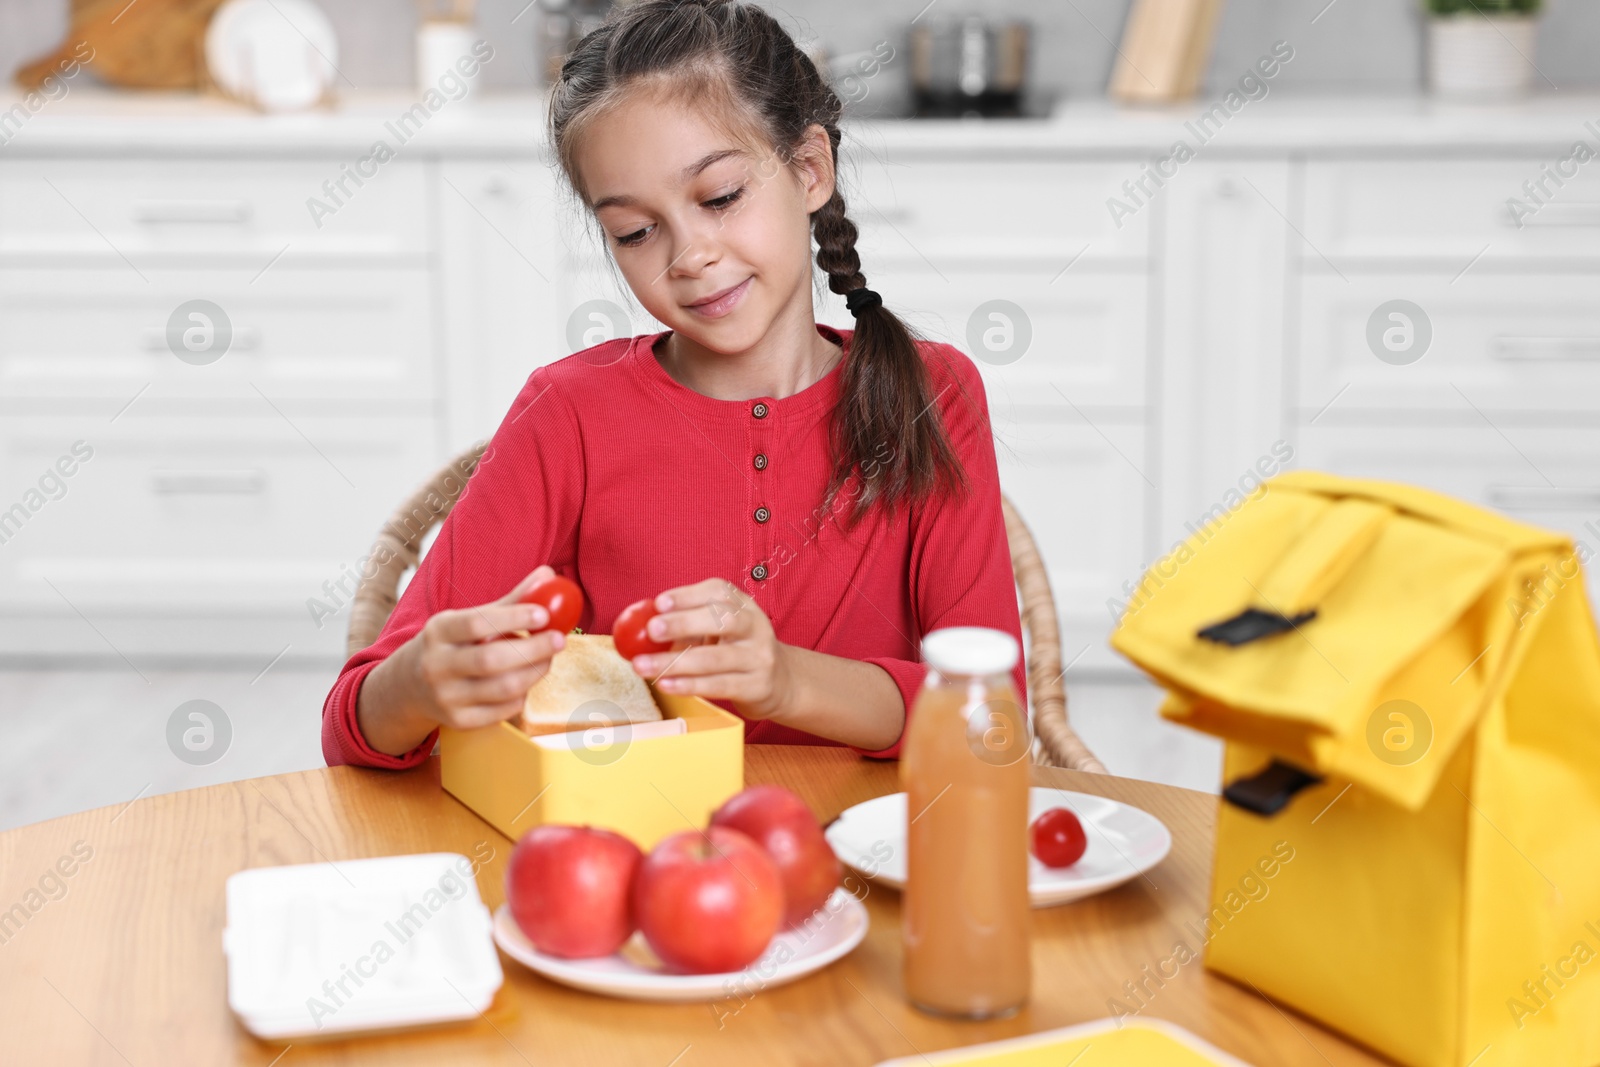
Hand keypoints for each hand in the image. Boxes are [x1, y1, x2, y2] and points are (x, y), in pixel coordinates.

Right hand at [384, 566, 567, 734]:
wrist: (410, 685)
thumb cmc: (451, 644)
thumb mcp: (467, 619)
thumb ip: (510, 600)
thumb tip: (548, 576)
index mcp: (438, 631)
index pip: (477, 623)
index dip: (513, 618)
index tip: (544, 614)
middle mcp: (437, 665)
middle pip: (491, 660)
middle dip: (533, 649)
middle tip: (559, 639)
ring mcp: (446, 697)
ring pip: (502, 689)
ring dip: (534, 672)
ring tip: (547, 658)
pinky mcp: (459, 721)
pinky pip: (502, 711)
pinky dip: (522, 695)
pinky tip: (526, 681)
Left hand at [626, 577, 791, 720]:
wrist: (780, 682)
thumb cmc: (737, 651)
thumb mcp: (719, 630)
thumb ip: (686, 625)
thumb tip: (638, 628)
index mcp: (744, 606)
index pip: (719, 592)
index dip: (687, 595)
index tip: (659, 603)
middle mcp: (755, 627)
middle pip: (723, 620)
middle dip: (684, 623)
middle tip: (652, 630)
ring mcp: (759, 658)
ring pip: (716, 658)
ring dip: (675, 662)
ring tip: (643, 665)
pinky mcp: (757, 686)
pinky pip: (719, 685)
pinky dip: (689, 685)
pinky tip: (665, 684)